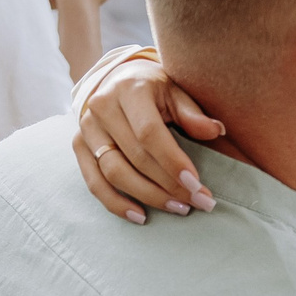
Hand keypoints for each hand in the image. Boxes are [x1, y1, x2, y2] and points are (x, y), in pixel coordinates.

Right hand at [74, 51, 221, 223]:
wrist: (116, 79)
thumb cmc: (153, 88)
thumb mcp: (174, 91)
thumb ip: (192, 113)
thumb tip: (217, 131)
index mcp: (128, 90)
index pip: (149, 133)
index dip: (172, 162)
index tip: (196, 185)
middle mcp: (101, 107)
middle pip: (134, 157)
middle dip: (169, 185)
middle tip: (198, 202)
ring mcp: (86, 128)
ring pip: (114, 173)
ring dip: (148, 196)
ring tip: (178, 208)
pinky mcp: (78, 145)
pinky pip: (94, 183)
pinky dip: (116, 203)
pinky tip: (140, 216)